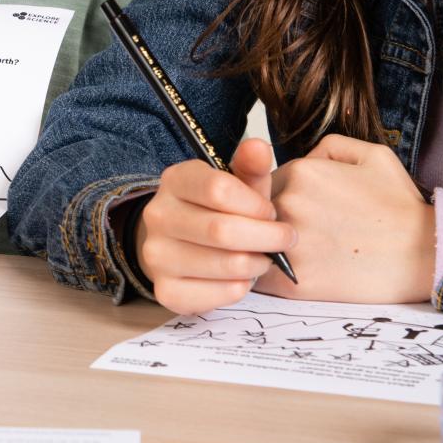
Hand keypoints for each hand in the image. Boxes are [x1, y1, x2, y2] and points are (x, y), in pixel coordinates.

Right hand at [134, 138, 294, 314]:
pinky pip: (214, 295)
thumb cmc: (216, 211)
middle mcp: (157, 215)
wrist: (179, 243)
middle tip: (285, 239)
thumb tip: (259, 147)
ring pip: (222, 264)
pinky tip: (245, 279)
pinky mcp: (165, 290)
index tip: (272, 213)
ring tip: (266, 259)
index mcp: (175, 180)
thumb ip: (250, 167)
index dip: (256, 205)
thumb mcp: (235, 183)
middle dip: (266, 237)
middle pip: (221, 230)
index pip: (219, 189)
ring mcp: (157, 255)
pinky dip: (239, 289)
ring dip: (256, 264)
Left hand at [254, 134, 434, 304]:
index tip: (297, 207)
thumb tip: (302, 160)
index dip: (274, 194)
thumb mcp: (372, 154)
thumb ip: (328, 148)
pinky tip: (291, 274)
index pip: (262, 180)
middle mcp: (288, 204)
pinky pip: (259, 277)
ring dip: (265, 247)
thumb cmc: (400, 207)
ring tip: (297, 252)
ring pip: (253, 243)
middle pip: (254, 211)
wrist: (427, 254)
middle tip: (301, 231)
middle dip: (267, 219)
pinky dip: (265, 277)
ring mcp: (288, 243)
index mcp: (301, 172)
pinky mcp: (292, 281)